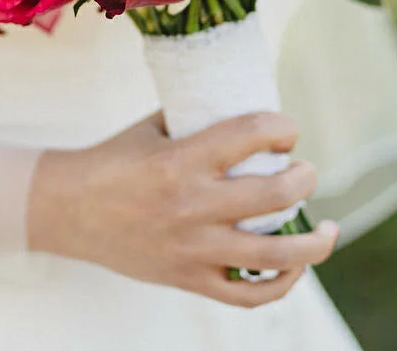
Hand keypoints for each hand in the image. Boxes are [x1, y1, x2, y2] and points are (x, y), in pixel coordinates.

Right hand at [26, 109, 339, 307]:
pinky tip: (296, 265)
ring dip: (314, 242)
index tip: (288, 130)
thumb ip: (199, 118)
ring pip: (274, 255)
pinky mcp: (188, 278)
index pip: (252, 134)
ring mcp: (192, 248)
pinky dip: (281, 283)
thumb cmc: (114, 160)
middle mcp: (192, 205)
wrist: (67, 209)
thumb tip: (247, 103)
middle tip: (305, 171)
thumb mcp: (153, 128)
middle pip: (275, 194)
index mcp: (182, 159)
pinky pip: (248, 294)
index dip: (284, 128)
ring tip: (329, 229)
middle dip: (304, 178)